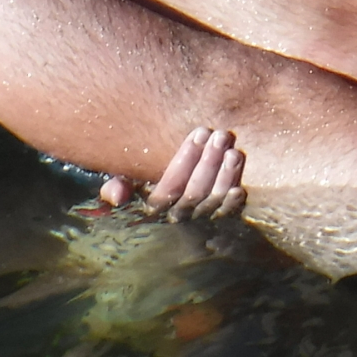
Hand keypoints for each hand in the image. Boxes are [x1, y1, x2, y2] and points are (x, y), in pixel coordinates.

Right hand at [96, 127, 246, 220]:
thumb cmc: (158, 179)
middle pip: (193, 193)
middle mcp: (178, 217)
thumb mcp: (132, 181)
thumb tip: (117, 196)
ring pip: (212, 202)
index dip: (184, 160)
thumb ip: (118, 184)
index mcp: (156, 206)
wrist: (183, 197)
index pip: (168, 188)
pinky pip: (227, 216)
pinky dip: (232, 203)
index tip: (199, 133)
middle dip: (208, 162)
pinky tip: (239, 187)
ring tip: (233, 151)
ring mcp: (201, 221)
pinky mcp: (222, 223)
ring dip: (224, 177)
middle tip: (220, 136)